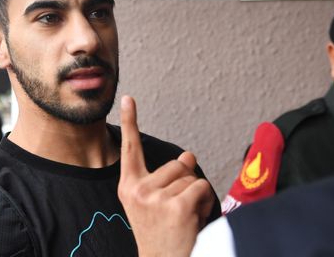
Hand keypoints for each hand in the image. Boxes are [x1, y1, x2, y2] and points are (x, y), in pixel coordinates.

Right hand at [117, 96, 213, 256]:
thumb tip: (189, 155)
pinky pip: (201, 187)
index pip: (130, 149)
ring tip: (185, 217)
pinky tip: (193, 219)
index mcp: (128, 187)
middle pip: (177, 164)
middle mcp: (138, 189)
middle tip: (178, 209)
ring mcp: (155, 197)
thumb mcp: (154, 203)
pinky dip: (204, 202)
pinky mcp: (175, 205)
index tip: (128, 98)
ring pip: (191, 177)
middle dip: (186, 182)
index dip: (130, 122)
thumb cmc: (162, 234)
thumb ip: (168, 177)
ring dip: (196, 196)